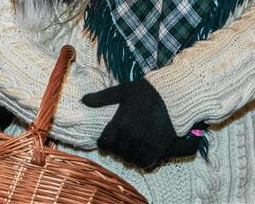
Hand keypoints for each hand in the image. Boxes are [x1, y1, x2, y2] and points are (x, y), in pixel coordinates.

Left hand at [81, 79, 205, 169]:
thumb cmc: (145, 92)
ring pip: (129, 159)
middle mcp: (131, 137)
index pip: (104, 143)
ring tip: (128, 147)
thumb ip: (101, 98)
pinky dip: (140, 161)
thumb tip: (83, 100)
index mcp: (119, 123)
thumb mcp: (121, 91)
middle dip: (115, 148)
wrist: (172, 97)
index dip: (103, 142)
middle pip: (116, 152)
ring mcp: (144, 144)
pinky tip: (140, 153)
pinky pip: (145, 163)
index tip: (106, 139)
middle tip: (118, 142)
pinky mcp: (157, 149)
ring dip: (127, 155)